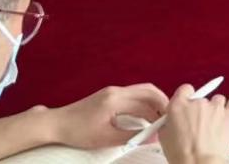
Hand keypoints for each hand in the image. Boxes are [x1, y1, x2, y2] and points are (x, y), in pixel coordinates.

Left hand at [45, 83, 167, 148]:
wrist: (57, 123)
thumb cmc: (78, 131)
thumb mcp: (105, 138)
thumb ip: (130, 136)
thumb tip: (149, 136)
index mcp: (115, 99)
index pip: (146, 102)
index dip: (159, 114)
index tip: (167, 125)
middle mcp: (115, 91)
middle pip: (147, 91)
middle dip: (162, 103)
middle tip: (170, 118)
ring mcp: (112, 91)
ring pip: (141, 91)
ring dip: (153, 103)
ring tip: (160, 119)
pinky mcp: (109, 96)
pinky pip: (133, 95)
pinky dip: (143, 104)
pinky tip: (146, 117)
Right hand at [158, 84, 228, 163]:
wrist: (199, 163)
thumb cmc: (181, 155)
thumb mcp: (164, 137)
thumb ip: (169, 122)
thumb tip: (172, 120)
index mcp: (179, 105)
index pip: (185, 90)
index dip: (187, 98)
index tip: (188, 107)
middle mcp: (197, 102)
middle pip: (202, 98)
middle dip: (200, 110)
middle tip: (199, 126)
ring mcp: (215, 107)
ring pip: (218, 100)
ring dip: (216, 110)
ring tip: (214, 126)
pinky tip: (228, 117)